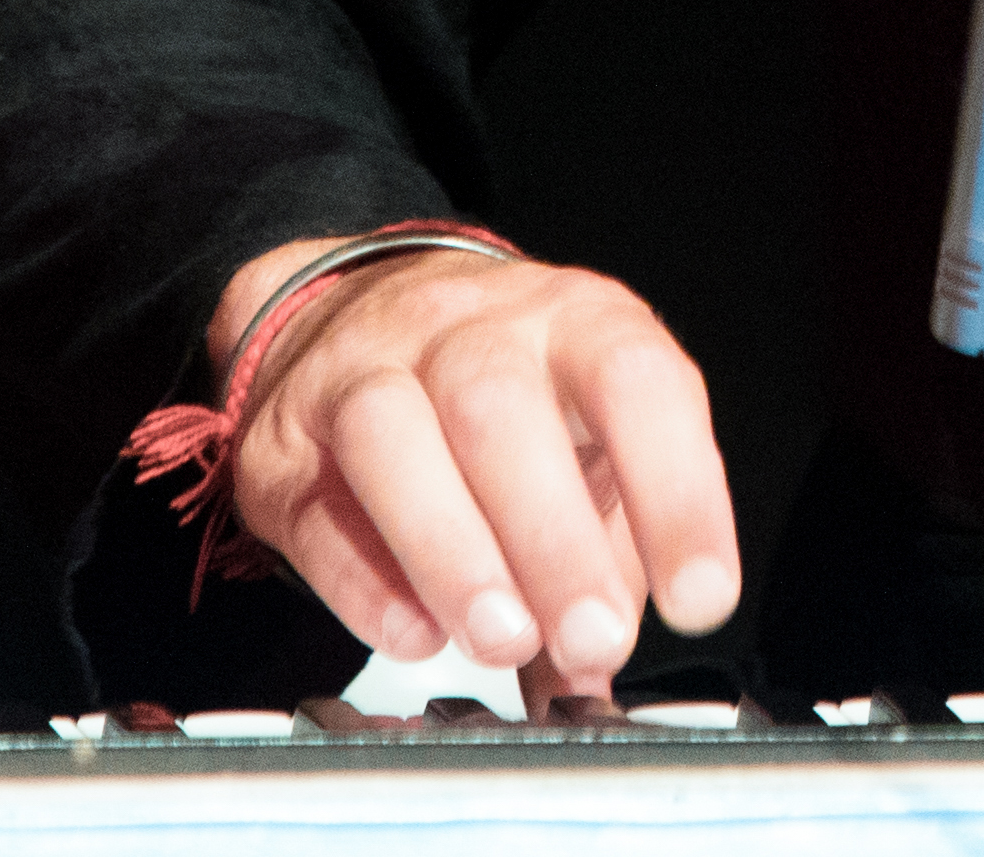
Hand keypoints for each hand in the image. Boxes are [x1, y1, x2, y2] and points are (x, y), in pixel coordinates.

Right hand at [202, 239, 738, 693]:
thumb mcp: (584, 438)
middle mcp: (469, 329)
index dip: (675, 489)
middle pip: (503, 409)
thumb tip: (605, 671)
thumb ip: (610, 551)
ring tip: (503, 640)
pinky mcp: (283, 443)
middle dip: (555, 538)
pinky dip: (362, 579)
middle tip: (592, 640)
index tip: (700, 598)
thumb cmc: (505, 393)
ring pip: (394, 436)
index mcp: (572, 321)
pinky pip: (314, 505)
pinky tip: (412, 633)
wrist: (351, 312)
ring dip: (453, 550)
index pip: (635, 380)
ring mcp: (365, 371)